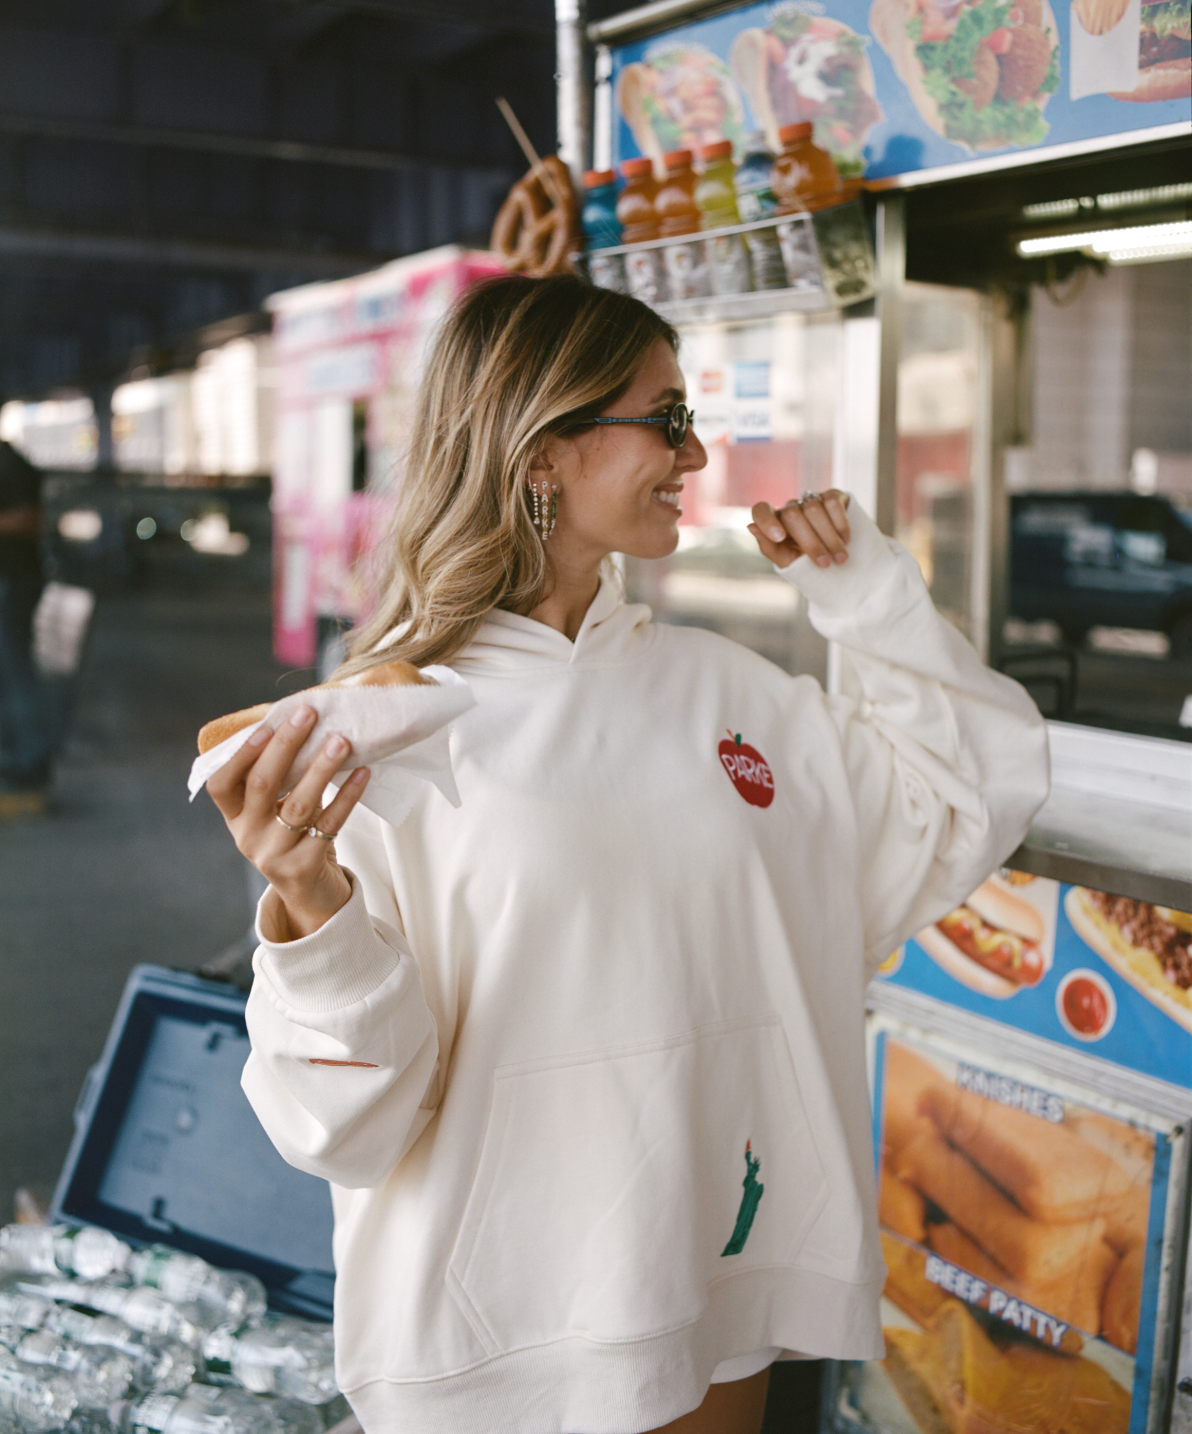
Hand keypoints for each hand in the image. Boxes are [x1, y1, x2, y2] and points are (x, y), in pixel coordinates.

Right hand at [206, 704, 370, 939]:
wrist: (310, 895)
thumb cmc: (293, 838)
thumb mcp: (272, 813)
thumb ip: (276, 779)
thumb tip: (298, 723)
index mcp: (234, 819)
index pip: (222, 783)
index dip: (242, 753)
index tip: (267, 724)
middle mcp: (248, 837)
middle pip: (262, 784)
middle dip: (286, 745)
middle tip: (308, 714)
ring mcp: (274, 855)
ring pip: (299, 804)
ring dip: (322, 768)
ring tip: (341, 741)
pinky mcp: (304, 867)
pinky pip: (330, 824)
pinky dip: (348, 796)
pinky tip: (363, 773)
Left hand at [748, 490, 850, 569]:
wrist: (838, 563)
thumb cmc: (806, 564)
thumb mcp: (786, 561)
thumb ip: (768, 547)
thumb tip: (751, 526)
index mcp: (774, 522)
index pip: (761, 510)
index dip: (767, 521)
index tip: (779, 537)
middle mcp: (791, 507)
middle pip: (793, 515)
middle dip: (811, 542)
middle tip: (824, 564)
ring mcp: (812, 499)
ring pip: (814, 509)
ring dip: (829, 538)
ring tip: (839, 559)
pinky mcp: (833, 495)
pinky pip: (833, 503)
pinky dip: (840, 524)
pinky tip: (846, 540)